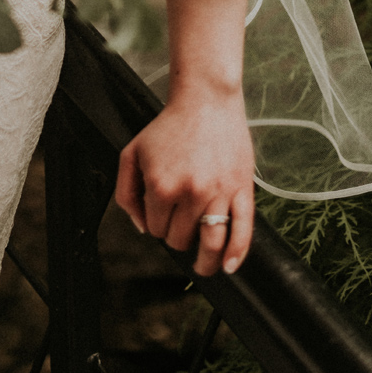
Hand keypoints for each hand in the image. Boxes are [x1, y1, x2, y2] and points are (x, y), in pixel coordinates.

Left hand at [115, 87, 254, 276]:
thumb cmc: (166, 129)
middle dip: (177, 237)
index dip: (156, 224)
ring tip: (203, 268)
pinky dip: (237, 253)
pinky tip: (229, 266)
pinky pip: (244, 230)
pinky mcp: (243, 191)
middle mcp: (191, 193)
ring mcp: (220, 194)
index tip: (160, 213)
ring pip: (211, 242)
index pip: (155, 228)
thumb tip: (142, 228)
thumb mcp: (131, 154)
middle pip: (181, 238)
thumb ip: (127, 193)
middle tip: (179, 226)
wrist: (205, 104)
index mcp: (161, 186)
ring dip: (205, 262)